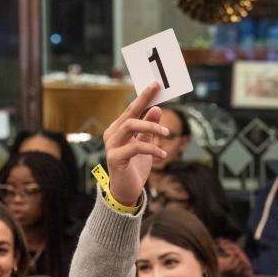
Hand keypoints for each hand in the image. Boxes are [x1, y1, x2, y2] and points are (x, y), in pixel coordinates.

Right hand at [102, 83, 168, 205]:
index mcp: (118, 129)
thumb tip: (156, 108)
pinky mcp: (115, 158)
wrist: (126, 191)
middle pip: (130, 115)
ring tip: (166, 135)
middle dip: (145, 106)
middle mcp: (112, 134)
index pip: (131, 109)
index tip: (155, 85)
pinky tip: (162, 155)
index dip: (143, 97)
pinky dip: (151, 149)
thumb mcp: (146, 145)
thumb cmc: (135, 168)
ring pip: (131, 126)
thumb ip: (149, 129)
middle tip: (161, 105)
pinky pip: (135, 147)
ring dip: (151, 127)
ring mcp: (111, 146)